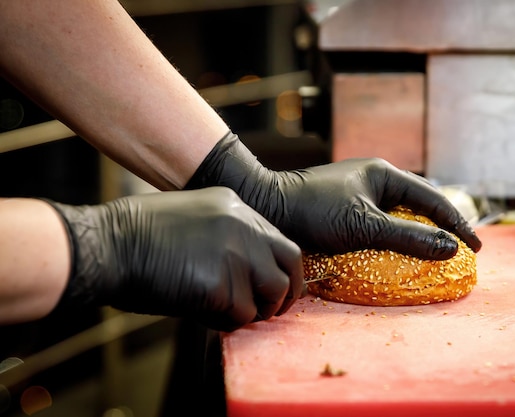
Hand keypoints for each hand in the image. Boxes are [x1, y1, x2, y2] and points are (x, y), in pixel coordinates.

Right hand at [45, 187, 303, 330]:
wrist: (107, 246)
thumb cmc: (139, 236)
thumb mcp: (192, 217)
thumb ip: (226, 236)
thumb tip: (248, 271)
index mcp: (235, 207)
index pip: (280, 240)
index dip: (281, 268)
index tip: (275, 287)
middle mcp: (242, 226)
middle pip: (290, 261)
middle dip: (286, 291)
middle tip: (272, 309)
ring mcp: (233, 253)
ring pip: (271, 292)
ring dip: (255, 310)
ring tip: (227, 312)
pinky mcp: (218, 284)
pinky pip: (240, 314)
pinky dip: (227, 322)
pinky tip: (203, 314)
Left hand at [185, 132, 481, 259]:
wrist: (267, 206)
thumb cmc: (314, 210)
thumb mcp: (365, 225)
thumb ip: (409, 235)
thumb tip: (451, 247)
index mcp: (384, 174)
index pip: (432, 198)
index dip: (457, 223)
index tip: (476, 247)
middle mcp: (374, 182)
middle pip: (418, 206)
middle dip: (440, 229)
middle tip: (460, 254)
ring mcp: (359, 197)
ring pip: (399, 218)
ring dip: (417, 237)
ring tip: (435, 258)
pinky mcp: (345, 213)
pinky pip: (379, 227)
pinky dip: (393, 242)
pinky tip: (398, 258)